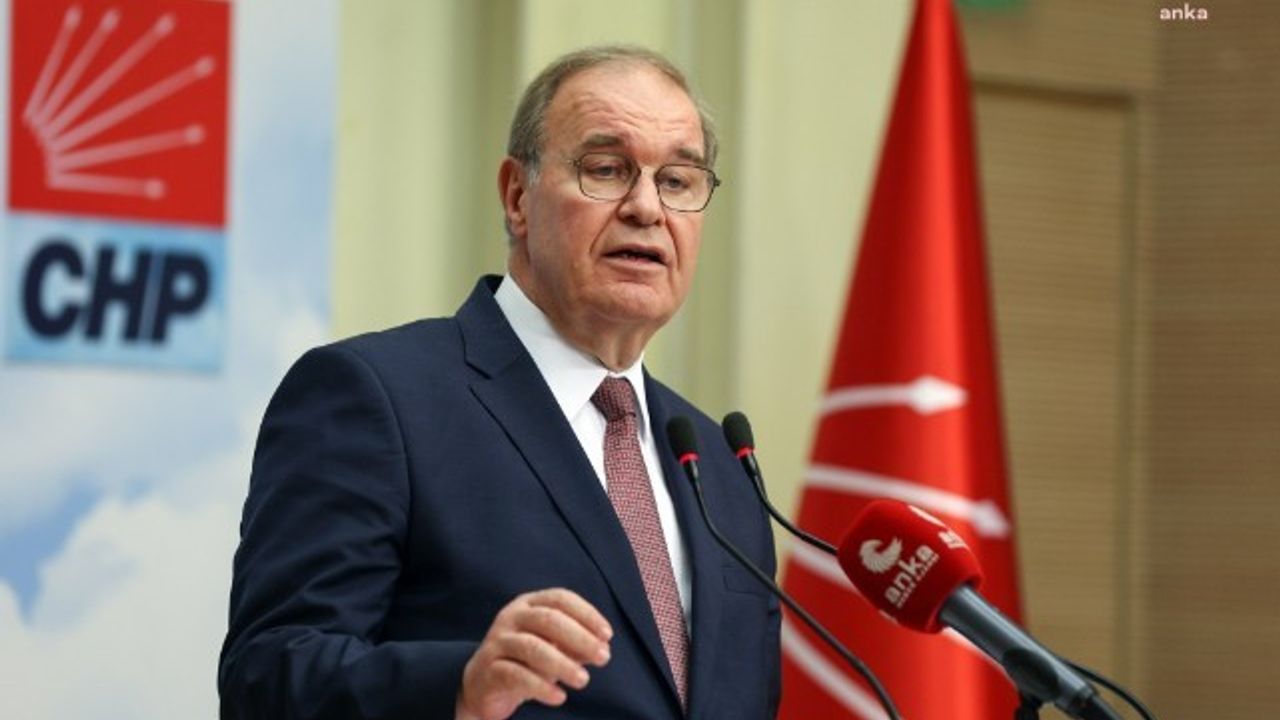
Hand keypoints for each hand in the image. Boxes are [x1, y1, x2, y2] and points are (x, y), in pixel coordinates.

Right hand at [455, 588, 612, 719]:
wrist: (483, 684)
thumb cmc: (526, 661)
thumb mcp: (554, 649)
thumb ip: (576, 645)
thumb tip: (603, 648)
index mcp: (529, 604)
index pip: (560, 599)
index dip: (587, 614)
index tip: (607, 635)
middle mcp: (511, 617)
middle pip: (548, 619)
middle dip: (580, 637)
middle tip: (603, 658)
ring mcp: (498, 641)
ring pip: (532, 647)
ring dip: (562, 664)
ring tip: (583, 680)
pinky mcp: (489, 669)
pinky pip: (516, 675)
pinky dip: (541, 686)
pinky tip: (559, 697)